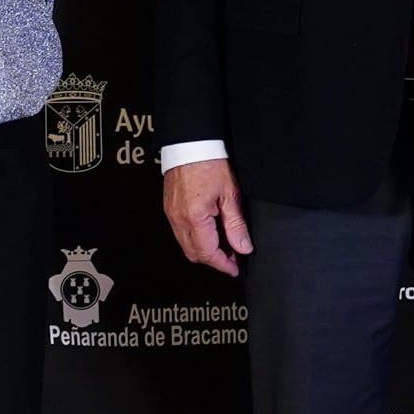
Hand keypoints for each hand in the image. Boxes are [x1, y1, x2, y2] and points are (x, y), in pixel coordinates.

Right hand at [163, 158, 254, 276]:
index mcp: (195, 217)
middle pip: (194, 254)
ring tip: (224, 246)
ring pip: (186, 245)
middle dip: (213, 260)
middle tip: (232, 258)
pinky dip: (195, 240)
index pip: (208, 253)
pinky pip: (180, 233)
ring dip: (204, 251)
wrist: (190, 144)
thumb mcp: (231, 194)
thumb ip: (236, 224)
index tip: (234, 268)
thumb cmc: (209, 162)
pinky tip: (209, 233)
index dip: (223, 264)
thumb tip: (243, 247)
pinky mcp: (170, 209)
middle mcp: (179, 219)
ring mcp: (172, 214)